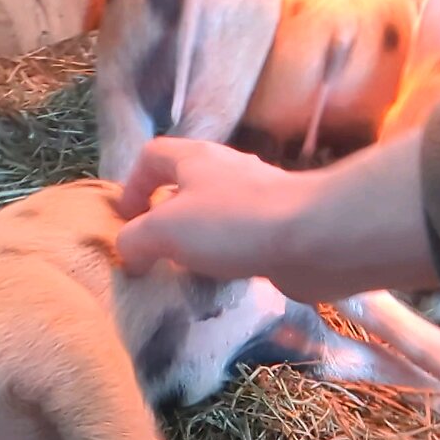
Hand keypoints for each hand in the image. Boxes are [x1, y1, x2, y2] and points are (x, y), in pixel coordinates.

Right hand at [114, 133, 439, 304]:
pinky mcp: (280, 229)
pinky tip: (224, 284)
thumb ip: (134, 240)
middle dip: (165, 218)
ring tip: (186, 274)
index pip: (152, 156)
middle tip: (154, 253)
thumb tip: (128, 254)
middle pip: (185, 186)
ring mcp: (258, 200)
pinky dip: (227, 260)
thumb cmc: (232, 223)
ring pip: (215, 217)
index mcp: (195, 158)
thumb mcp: (163, 230)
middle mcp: (227, 171)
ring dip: (197, 243)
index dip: (132, 185)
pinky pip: (242, 243)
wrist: (314, 238)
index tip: (126, 221)